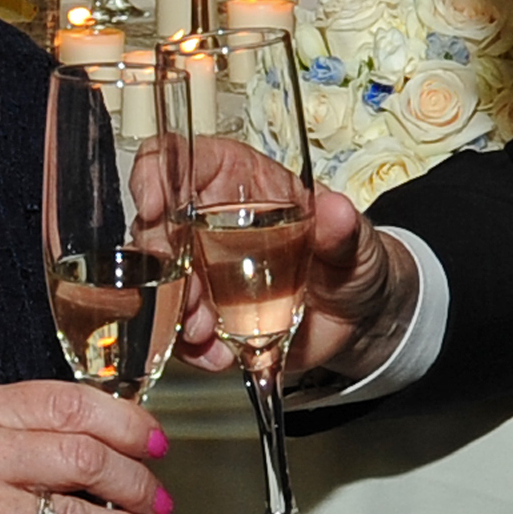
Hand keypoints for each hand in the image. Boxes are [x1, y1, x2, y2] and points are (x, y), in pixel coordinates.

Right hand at [174, 166, 413, 384]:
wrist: (358, 318)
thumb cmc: (351, 260)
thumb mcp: (356, 241)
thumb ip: (344, 228)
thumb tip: (335, 210)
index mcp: (238, 182)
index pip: (178, 158)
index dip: (154, 173)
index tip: (155, 206)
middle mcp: (208, 223)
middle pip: (156, 226)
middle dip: (159, 261)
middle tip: (187, 293)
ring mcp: (203, 273)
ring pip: (159, 282)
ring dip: (171, 309)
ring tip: (205, 331)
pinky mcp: (206, 316)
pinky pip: (180, 330)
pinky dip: (192, 348)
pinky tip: (219, 354)